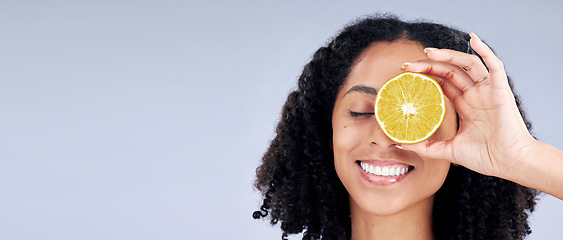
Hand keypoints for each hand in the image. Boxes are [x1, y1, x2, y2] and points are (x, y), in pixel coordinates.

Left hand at [399, 33, 536, 178]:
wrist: (509, 163)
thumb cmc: (485, 157)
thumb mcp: (449, 150)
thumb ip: (426, 147)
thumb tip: (400, 144)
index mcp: (465, 105)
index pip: (442, 83)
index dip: (425, 76)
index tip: (405, 74)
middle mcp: (475, 95)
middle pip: (449, 71)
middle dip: (428, 65)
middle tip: (407, 65)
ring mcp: (488, 91)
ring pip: (467, 64)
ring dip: (448, 55)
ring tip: (428, 53)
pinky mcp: (501, 90)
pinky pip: (494, 65)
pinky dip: (485, 49)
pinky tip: (473, 39)